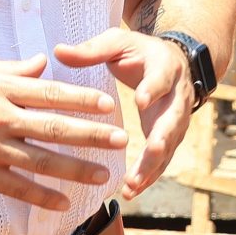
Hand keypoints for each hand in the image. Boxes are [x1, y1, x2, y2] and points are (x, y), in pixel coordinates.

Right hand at [0, 56, 124, 211]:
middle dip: (90, 135)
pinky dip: (41, 196)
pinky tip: (63, 202)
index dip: (81, 99)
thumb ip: (11, 69)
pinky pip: (16, 187)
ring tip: (101, 176)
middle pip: (53, 127)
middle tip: (118, 140)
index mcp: (0, 88)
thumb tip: (43, 63)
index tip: (107, 105)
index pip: (49, 93)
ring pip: (41, 160)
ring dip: (74, 169)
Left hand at [54, 29, 192, 199]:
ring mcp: (178, 119)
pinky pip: (164, 159)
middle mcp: (178, 95)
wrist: (174, 62)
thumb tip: (57, 52)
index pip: (161, 78)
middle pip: (173, 119)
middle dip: (163, 137)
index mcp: (164, 67)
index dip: (153, 89)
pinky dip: (150, 175)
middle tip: (151, 151)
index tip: (141, 100)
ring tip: (133, 184)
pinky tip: (132, 190)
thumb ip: (92, 50)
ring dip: (154, 166)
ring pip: (170, 145)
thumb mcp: (118, 43)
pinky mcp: (171, 136)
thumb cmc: (140, 52)